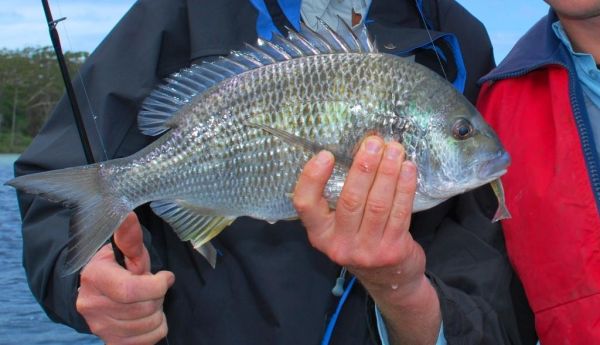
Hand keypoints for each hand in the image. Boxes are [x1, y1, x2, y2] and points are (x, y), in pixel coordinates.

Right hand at [76, 212, 174, 344]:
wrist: (94, 294)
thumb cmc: (116, 269)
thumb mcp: (125, 251)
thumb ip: (130, 238)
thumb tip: (128, 214)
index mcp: (94, 277)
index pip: (130, 290)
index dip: (156, 285)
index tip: (165, 277)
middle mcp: (91, 305)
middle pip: (144, 307)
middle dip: (158, 296)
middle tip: (155, 288)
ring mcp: (99, 327)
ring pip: (148, 324)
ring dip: (157, 311)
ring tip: (149, 301)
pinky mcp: (110, 342)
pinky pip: (148, 341)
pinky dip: (156, 328)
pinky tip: (148, 316)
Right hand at [294, 136, 439, 342]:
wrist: (390, 280)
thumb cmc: (361, 241)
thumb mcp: (340, 227)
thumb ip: (340, 198)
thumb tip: (359, 151)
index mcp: (319, 235)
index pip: (305, 205)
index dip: (312, 178)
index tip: (325, 154)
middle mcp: (339, 245)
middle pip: (350, 200)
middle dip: (363, 167)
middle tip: (374, 142)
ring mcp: (367, 250)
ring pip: (377, 204)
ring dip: (387, 172)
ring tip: (394, 149)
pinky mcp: (393, 250)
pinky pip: (400, 212)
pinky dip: (405, 187)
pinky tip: (408, 169)